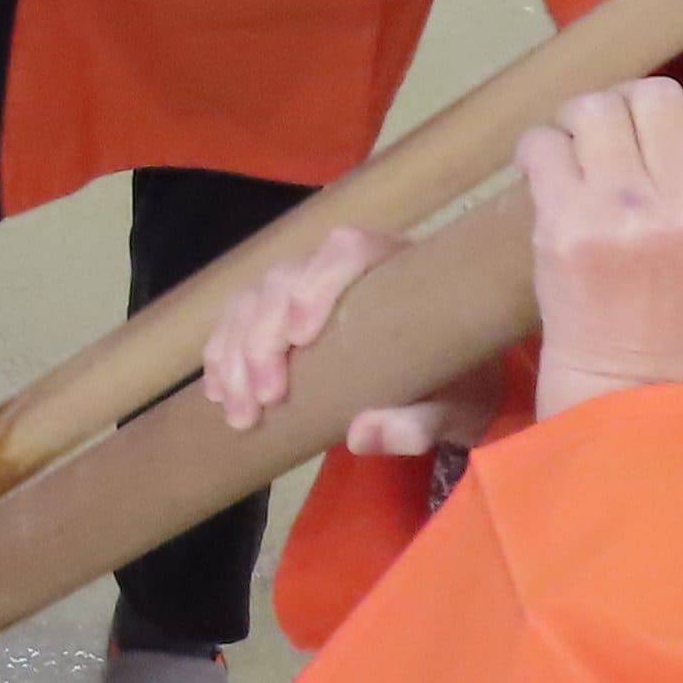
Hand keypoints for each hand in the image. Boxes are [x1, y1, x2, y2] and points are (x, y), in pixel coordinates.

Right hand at [200, 227, 509, 450]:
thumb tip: (361, 434)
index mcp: (395, 267)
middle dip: (262, 340)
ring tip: (240, 411)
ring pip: (251, 299)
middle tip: (264, 401)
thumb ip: (421, 422)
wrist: (452, 388)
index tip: (299, 339)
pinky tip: (219, 394)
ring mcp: (306, 286)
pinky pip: (237, 320)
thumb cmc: (462, 387)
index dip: (315, 284)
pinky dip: (222, 355)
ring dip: (235, 354)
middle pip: (284, 278)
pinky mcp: (281, 313)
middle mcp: (344, 267)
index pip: (347, 249)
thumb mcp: (459, 410)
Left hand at [519, 79, 682, 418]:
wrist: (634, 399)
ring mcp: (624, 210)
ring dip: (580, 123)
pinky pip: (543, 145)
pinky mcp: (565, 225)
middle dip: (627, 110)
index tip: (657, 139)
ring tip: (577, 156)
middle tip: (610, 144)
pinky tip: (546, 175)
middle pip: (653, 95)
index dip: (680, 113)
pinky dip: (539, 150)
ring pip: (596, 107)